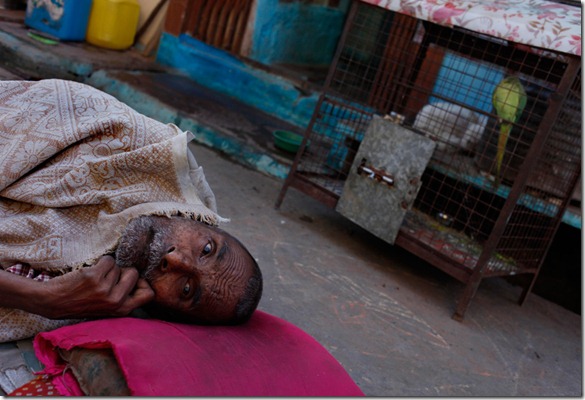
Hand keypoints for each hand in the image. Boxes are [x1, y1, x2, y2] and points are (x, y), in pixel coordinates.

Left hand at [37, 255, 154, 318]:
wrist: (55, 302)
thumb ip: (124, 297)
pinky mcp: (94, 277)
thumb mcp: (108, 308)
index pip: (149, 294)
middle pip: (134, 273)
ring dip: (108, 268)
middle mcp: (115, 301)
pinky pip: (108, 260)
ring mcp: (105, 289)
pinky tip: (90, 272)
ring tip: (95, 278)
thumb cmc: (83, 303)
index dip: (142, 283)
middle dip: (123, 271)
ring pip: (118, 266)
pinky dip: (100, 262)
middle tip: (110, 278)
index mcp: (122, 309)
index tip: (131, 281)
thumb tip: (139, 277)